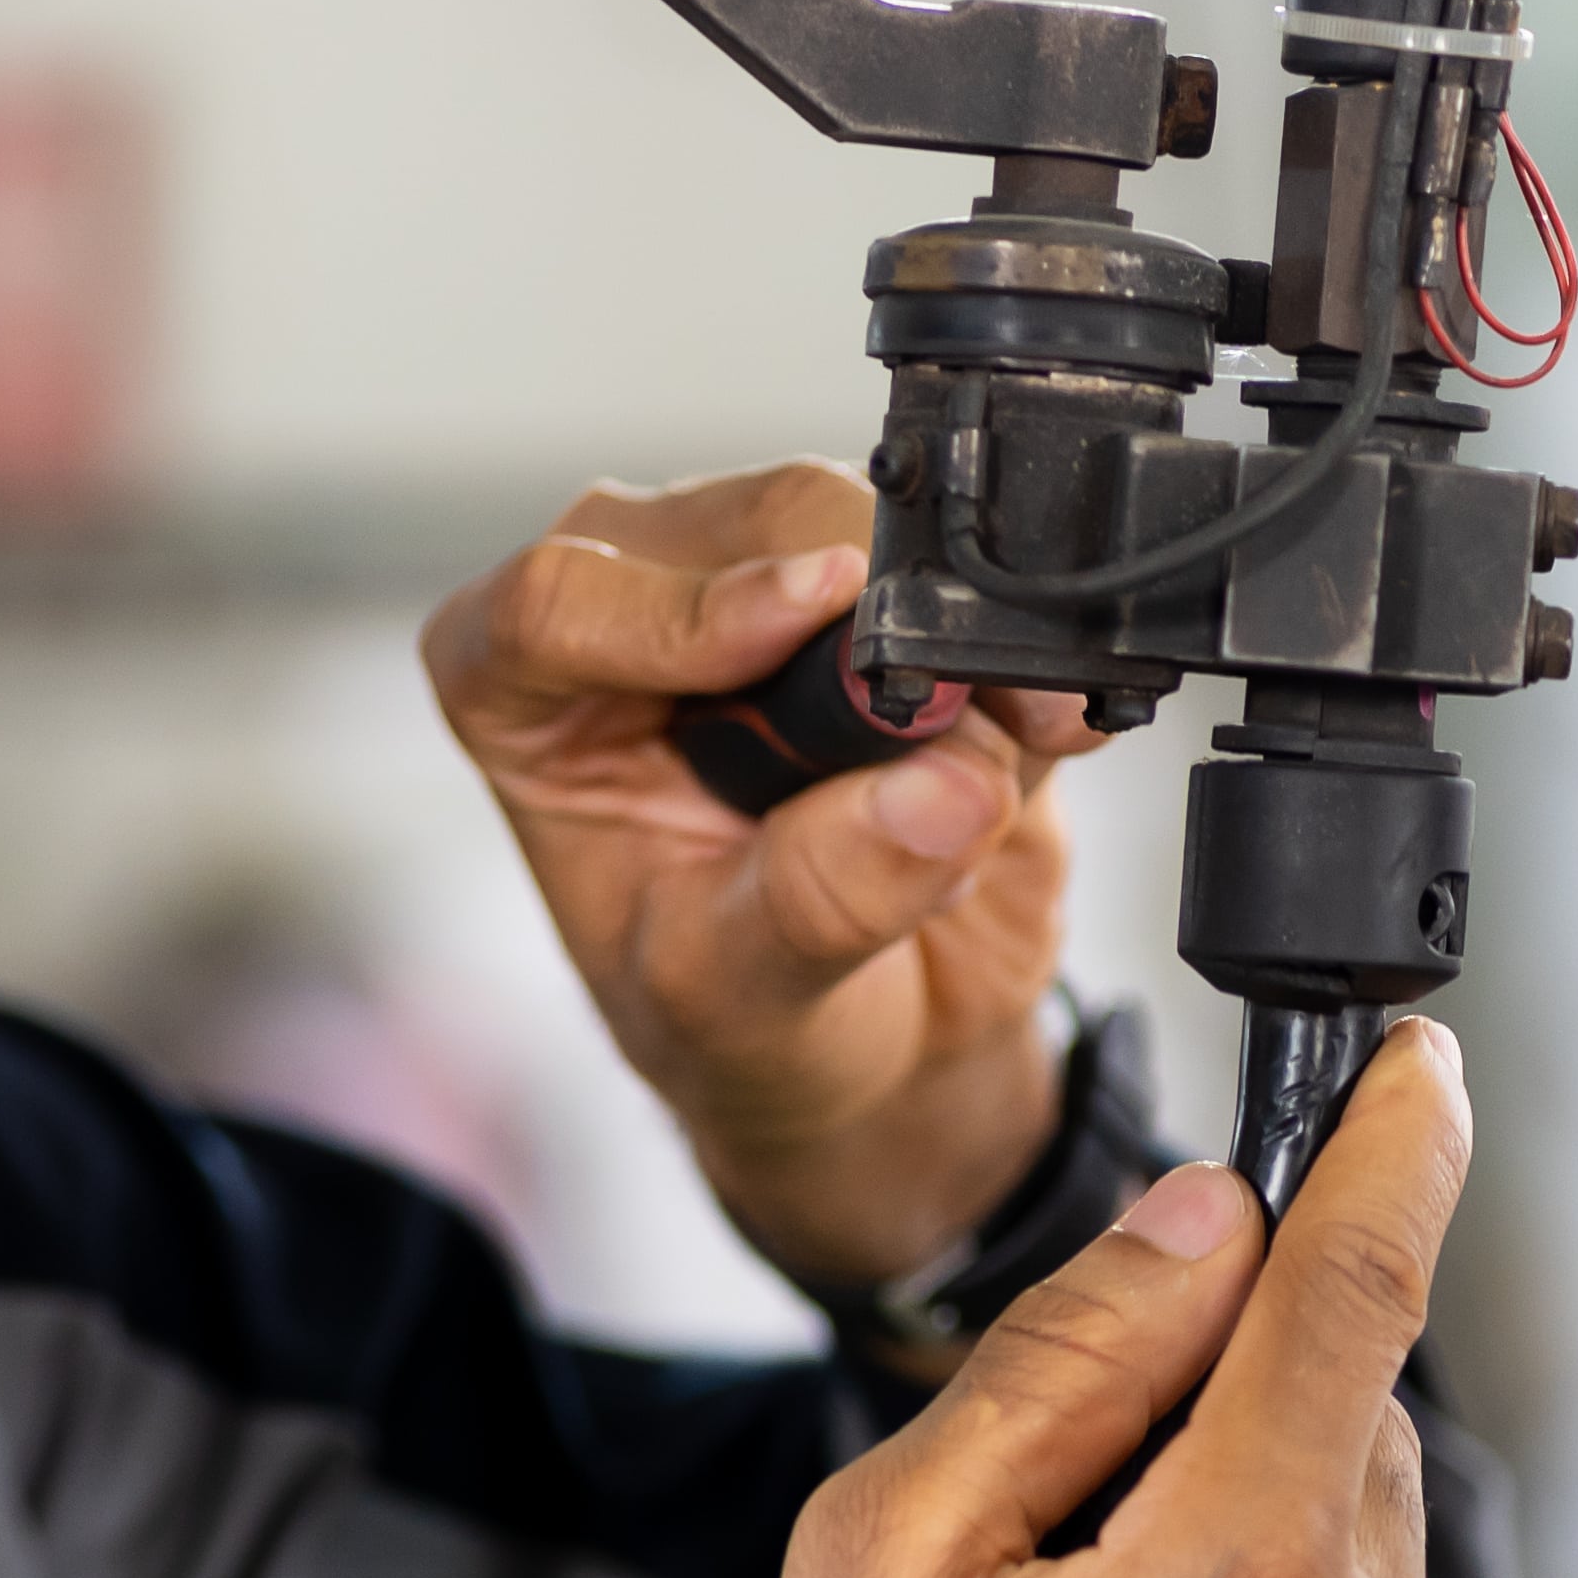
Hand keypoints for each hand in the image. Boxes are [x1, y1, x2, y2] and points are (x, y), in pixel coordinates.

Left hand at [420, 463, 1108, 1286]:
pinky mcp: (895, 603)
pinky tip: (1051, 732)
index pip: (556, 602)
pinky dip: (1026, 643)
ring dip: (956, 638)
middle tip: (947, 724)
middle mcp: (636, 611)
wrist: (873, 1055)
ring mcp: (772, 590)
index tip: (807, 611)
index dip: (684, 606)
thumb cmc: (744, 1025)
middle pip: (745, 527)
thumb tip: (937, 787)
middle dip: (858, 615)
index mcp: (526, 696)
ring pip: (870, 523)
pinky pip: (970, 574)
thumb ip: (818, 898)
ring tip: (998, 766)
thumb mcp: (742, 999)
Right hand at [502, 1026, 1484, 1577]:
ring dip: (1253, 1556)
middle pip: (1347, 1428)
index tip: (1428, 1060)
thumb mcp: (879, 1573)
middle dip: (1227, 1416)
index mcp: (1244, 1577)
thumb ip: (1056, 1374)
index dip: (1397, 1149)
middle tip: (1046, 1541)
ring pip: (1365, 1562)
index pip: (1358, 1291)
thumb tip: (1204, 1228)